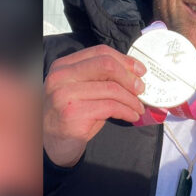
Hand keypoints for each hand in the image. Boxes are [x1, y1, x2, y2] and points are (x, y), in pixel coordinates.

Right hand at [43, 45, 146, 166]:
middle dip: (129, 77)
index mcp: (64, 65)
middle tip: (141, 89)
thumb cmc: (74, 115)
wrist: (55, 144)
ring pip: (111, 88)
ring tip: (139, 107)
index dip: (125, 60)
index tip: (141, 71)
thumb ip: (101, 78)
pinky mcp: (72, 113)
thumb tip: (136, 74)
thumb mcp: (85, 90)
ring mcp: (64, 94)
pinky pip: (110, 107)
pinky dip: (127, 111)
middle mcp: (61, 76)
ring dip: (131, 99)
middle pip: (106, 65)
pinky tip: (132, 116)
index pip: (100, 52)